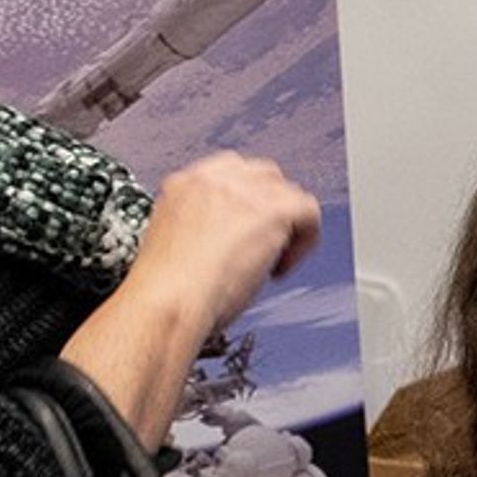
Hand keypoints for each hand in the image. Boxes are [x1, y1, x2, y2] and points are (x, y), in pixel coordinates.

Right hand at [123, 151, 321, 339]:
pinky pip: (309, 212)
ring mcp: (243, 190)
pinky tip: (280, 269)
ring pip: (288, 193)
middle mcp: (211, 179)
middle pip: (263, 176)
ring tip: (269, 263)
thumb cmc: (168, 291)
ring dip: (287, 228)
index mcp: (184, 184)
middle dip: (269, 210)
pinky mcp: (272, 210)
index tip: (245, 232)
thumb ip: (204, 227)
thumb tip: (233, 238)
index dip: (246, 203)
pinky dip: (303, 243)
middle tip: (263, 247)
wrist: (167, 302)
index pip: (230, 174)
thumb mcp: (177, 243)